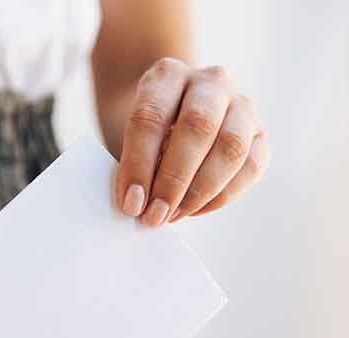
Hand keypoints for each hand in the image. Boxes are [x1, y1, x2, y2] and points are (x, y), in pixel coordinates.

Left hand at [117, 58, 269, 225]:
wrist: (173, 112)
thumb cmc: (145, 129)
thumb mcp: (125, 135)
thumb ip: (131, 162)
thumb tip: (138, 202)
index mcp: (167, 75)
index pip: (151, 117)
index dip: (139, 164)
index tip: (131, 202)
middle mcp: (209, 82)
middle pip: (198, 127)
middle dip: (174, 180)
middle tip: (155, 215)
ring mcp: (241, 104)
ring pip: (231, 147)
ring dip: (200, 191)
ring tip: (173, 215)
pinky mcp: (260, 133)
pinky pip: (251, 167)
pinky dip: (223, 196)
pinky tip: (195, 210)